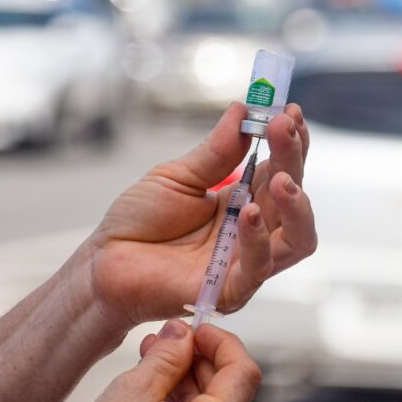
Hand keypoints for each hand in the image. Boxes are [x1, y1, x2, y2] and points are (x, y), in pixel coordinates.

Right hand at [46, 320, 260, 401]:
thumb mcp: (134, 391)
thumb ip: (168, 356)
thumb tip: (183, 333)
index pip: (243, 372)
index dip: (222, 342)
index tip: (199, 329)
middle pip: (227, 389)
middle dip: (198, 358)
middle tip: (168, 340)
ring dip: (186, 379)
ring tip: (152, 361)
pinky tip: (155, 390)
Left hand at [86, 102, 314, 327]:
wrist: (104, 262)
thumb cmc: (139, 222)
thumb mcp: (177, 177)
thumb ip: (215, 152)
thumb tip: (242, 110)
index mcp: (244, 201)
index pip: (283, 169)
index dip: (292, 142)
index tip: (289, 111)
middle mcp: (253, 231)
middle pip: (294, 198)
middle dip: (294, 160)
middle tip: (285, 128)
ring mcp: (245, 261)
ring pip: (297, 240)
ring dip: (297, 205)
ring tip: (281, 178)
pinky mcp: (229, 290)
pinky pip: (258, 268)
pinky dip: (259, 239)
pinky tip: (247, 212)